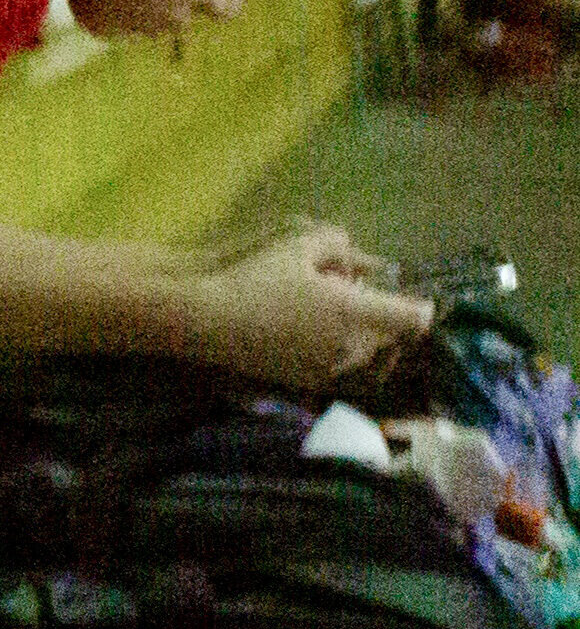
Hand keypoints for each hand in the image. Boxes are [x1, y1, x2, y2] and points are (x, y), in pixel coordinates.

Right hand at [195, 221, 432, 389]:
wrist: (207, 323)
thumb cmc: (253, 279)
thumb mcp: (295, 245)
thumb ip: (338, 244)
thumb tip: (362, 260)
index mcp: (360, 314)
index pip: (419, 318)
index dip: (420, 306)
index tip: (411, 296)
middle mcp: (356, 350)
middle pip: (401, 343)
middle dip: (394, 323)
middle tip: (372, 302)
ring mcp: (335, 372)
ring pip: (378, 363)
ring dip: (376, 346)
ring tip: (352, 325)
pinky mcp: (312, 385)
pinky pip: (351, 377)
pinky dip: (352, 362)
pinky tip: (327, 342)